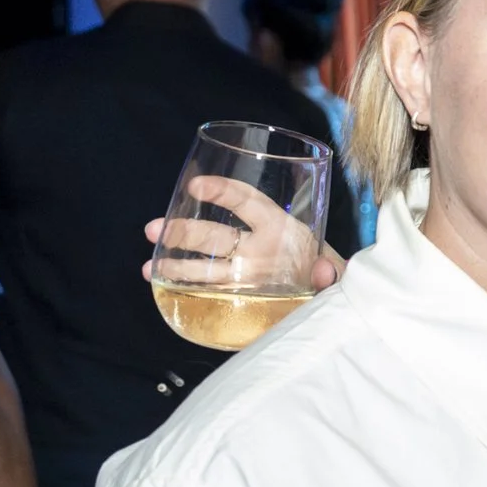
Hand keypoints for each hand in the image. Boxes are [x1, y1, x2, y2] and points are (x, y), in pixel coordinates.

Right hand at [142, 175, 344, 289]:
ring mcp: (244, 272)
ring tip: (149, 267)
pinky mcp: (237, 296)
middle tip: (154, 229)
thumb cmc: (331, 276)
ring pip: (206, 265)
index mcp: (281, 230)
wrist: (329, 299)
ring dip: (176, 263)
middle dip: (186, 231)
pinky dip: (183, 289)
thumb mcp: (337, 273)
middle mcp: (256, 248)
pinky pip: (207, 290)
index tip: (197, 186)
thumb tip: (325, 270)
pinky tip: (160, 286)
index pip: (250, 203)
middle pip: (217, 235)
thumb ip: (333, 273)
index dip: (224, 192)